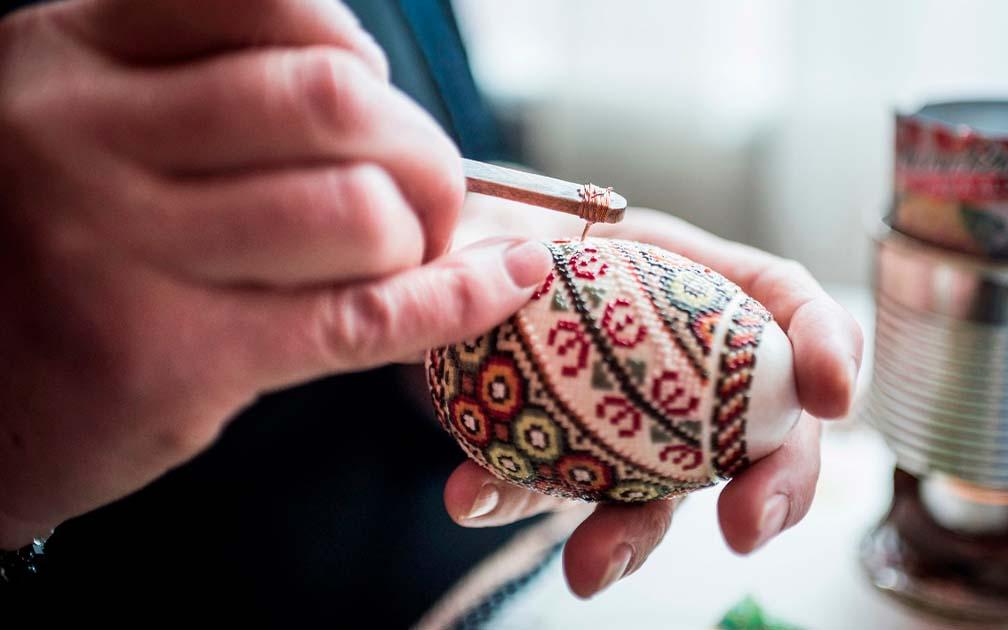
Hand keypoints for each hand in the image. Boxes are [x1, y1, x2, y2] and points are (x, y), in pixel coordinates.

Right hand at [0, 0, 551, 547]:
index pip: (270, 4)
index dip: (354, 53)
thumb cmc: (58, 257)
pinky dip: (456, 300)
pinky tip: (498, 286)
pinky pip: (361, 317)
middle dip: (419, 149)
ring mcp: (116, 249)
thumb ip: (203, 88)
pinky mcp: (165, 359)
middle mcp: (78, 135)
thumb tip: (378, 93)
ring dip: (422, 236)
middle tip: (425, 191)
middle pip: (332, 102)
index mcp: (68, 55)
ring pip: (357, 210)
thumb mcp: (91, 131)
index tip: (370, 102)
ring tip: (403, 257)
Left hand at [443, 199, 862, 596]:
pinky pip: (550, 491)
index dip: (829, 345)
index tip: (832, 395)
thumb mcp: (522, 206)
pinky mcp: (565, 458)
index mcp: (697, 280)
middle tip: (746, 526)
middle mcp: (682, 362)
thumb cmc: (503, 225)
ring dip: (630, 535)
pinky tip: (471, 498)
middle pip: (764, 426)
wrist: (438, 265)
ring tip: (588, 569)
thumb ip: (525, 235)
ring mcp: (631, 422)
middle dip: (776, 484)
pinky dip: (510, 500)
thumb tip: (513, 262)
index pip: (789, 303)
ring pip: (662, 493)